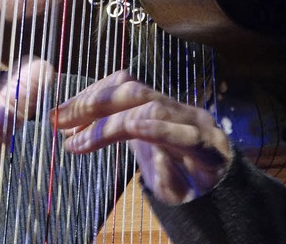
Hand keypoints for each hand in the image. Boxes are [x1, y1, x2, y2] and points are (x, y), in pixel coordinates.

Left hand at [50, 70, 231, 204]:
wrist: (226, 200)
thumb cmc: (180, 173)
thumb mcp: (140, 148)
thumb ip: (113, 134)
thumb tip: (71, 132)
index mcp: (158, 106)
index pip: (120, 84)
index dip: (88, 94)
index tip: (58, 114)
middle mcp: (176, 109)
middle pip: (131, 90)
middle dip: (91, 102)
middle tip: (58, 121)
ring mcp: (195, 126)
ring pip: (151, 108)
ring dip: (109, 124)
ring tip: (79, 142)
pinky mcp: (211, 151)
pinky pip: (187, 135)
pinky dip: (161, 129)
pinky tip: (137, 127)